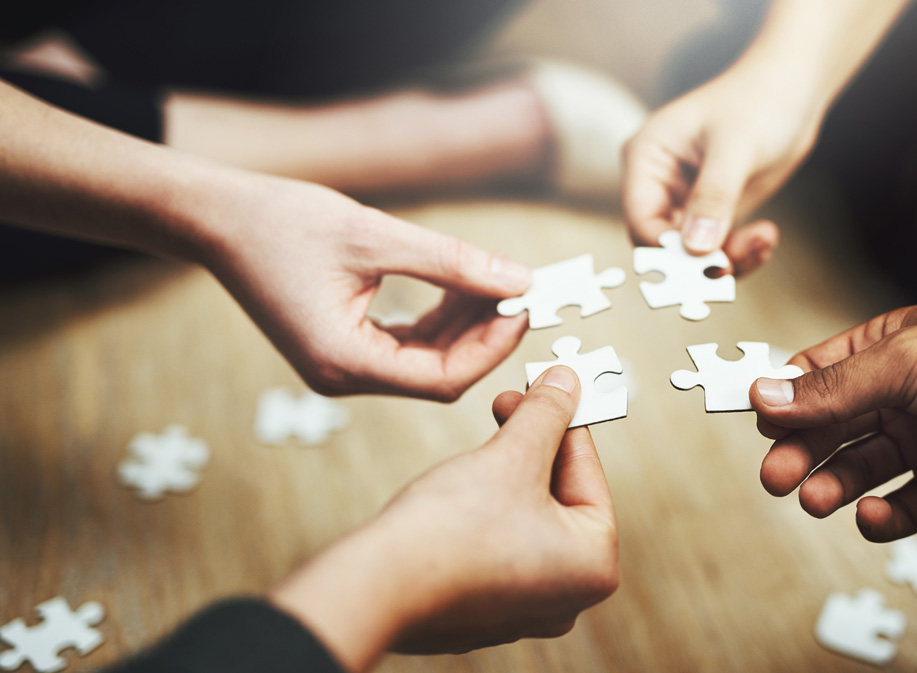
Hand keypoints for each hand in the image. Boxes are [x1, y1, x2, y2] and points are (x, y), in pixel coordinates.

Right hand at [194, 170, 531, 398]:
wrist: (217, 218)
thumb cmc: (283, 222)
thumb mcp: (376, 236)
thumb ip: (451, 263)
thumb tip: (519, 280)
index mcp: (343, 362)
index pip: (442, 379)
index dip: (491, 347)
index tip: (523, 305)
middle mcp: (342, 376)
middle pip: (438, 375)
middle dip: (484, 336)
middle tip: (519, 291)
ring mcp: (341, 366)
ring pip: (426, 361)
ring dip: (464, 326)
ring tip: (495, 283)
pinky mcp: (342, 348)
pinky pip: (405, 346)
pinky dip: (438, 321)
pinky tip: (461, 287)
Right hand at [269, 366, 618, 670]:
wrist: (376, 588)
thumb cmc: (449, 534)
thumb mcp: (511, 456)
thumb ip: (547, 415)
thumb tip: (566, 383)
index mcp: (594, 566)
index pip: (588, 472)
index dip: (564, 420)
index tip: (548, 389)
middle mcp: (568, 597)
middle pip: (560, 497)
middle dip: (533, 448)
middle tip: (509, 405)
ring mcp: (526, 610)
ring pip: (528, 519)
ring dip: (508, 477)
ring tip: (483, 447)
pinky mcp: (487, 612)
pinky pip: (500, 547)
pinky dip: (487, 514)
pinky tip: (463, 490)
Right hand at [621, 65, 820, 275]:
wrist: (793, 89)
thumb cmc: (759, 100)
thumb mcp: (735, 148)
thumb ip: (713, 198)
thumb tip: (696, 250)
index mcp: (646, 158)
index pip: (642, 219)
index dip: (668, 249)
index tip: (709, 262)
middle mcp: (658, 183)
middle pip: (663, 244)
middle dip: (702, 260)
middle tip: (739, 263)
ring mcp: (685, 200)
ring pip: (693, 254)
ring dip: (730, 258)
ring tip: (764, 241)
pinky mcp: (712, 212)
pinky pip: (718, 249)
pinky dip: (742, 252)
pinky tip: (766, 239)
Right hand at [749, 301, 916, 541]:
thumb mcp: (905, 364)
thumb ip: (834, 388)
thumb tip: (764, 395)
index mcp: (884, 351)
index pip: (815, 376)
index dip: (783, 400)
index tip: (754, 424)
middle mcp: (899, 397)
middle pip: (830, 428)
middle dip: (800, 452)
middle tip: (776, 476)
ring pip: (859, 469)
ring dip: (832, 485)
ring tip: (817, 500)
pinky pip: (901, 506)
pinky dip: (880, 515)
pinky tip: (873, 514)